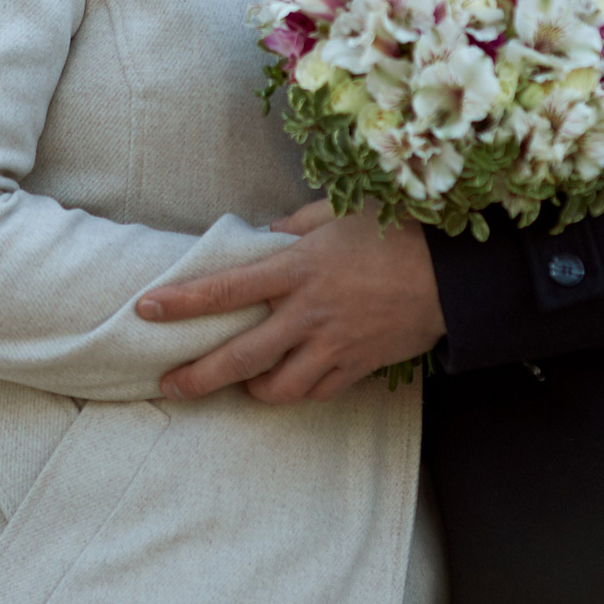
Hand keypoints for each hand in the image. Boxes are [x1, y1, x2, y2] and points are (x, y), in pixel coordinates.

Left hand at [136, 201, 443, 403]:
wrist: (456, 277)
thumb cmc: (400, 232)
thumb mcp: (343, 211)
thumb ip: (299, 223)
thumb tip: (270, 233)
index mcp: (298, 268)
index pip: (226, 289)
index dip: (182, 302)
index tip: (147, 309)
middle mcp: (308, 313)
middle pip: (239, 356)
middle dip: (197, 375)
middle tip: (168, 384)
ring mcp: (333, 346)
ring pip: (276, 387)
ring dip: (251, 389)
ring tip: (239, 384)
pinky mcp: (358, 367)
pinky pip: (317, 392)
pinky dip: (297, 391)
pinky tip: (289, 383)